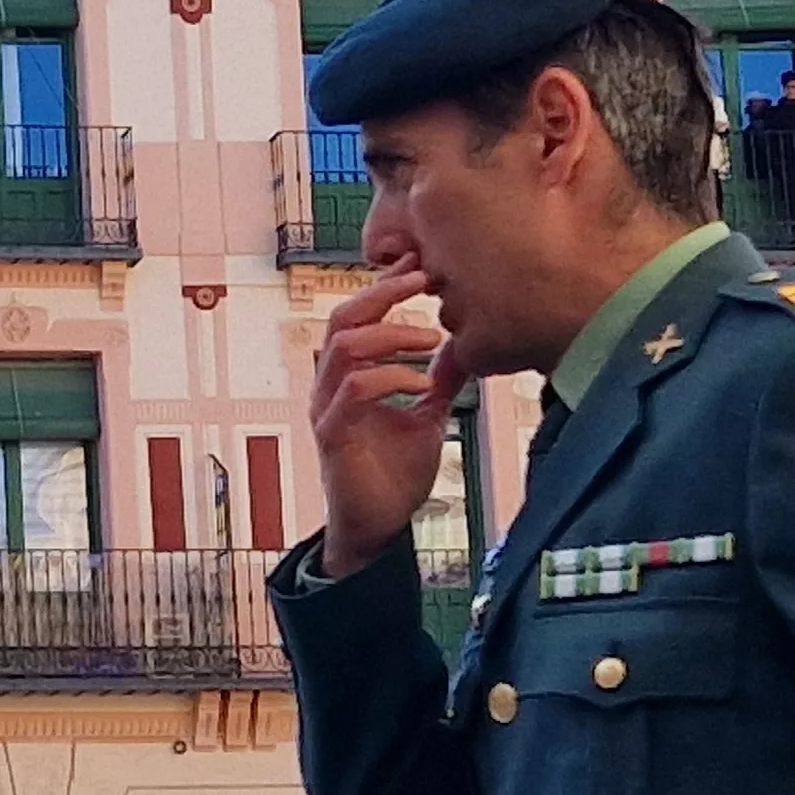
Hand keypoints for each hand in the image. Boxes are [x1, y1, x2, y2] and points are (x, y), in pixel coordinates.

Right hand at [309, 261, 472, 576]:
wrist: (378, 527)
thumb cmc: (393, 475)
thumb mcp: (427, 415)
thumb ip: (439, 381)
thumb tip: (466, 346)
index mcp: (349, 376)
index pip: (358, 316)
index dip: (386, 287)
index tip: (422, 266)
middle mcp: (330, 386)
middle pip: (342, 318)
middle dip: (383, 293)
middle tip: (424, 277)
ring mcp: (328, 409)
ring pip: (344, 346)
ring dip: (391, 333)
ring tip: (431, 337)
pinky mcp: (334, 435)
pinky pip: (355, 390)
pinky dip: (392, 378)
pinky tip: (423, 383)